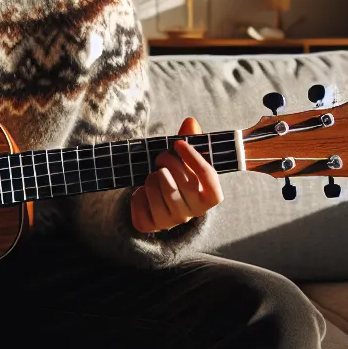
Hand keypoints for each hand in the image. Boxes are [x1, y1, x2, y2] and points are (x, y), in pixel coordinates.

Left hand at [130, 116, 223, 233]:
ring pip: (158, 189)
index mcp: (209, 197)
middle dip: (168, 161)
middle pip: (183, 182)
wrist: (159, 203)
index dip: (194, 157)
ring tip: (155, 175)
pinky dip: (138, 192)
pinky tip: (144, 191)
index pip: (209, 177)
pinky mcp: (150, 225)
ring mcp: (171, 222)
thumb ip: (190, 140)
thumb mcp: (186, 159)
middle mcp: (193, 213)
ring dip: (152, 176)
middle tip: (161, 156)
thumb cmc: (178, 176)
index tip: (179, 143)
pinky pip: (139, 201)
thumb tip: (190, 122)